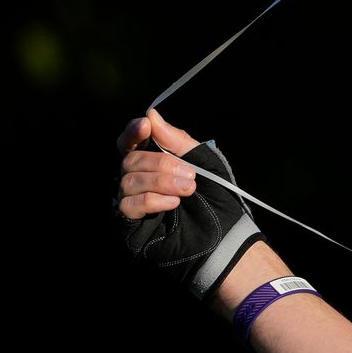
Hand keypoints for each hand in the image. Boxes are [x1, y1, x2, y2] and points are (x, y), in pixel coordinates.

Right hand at [116, 110, 260, 296]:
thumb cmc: (217, 198)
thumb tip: (151, 114)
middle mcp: (138, 181)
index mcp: (153, 162)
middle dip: (161, 164)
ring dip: (160, 182)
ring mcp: (132, 203)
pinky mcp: (130, 226)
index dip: (133, 132)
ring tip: (188, 190)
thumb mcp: (203, 162)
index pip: (130, 143)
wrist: (225, 238)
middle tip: (190, 176)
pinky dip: (151, 200)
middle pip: (130, 160)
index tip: (145, 126)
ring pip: (127, 181)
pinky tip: (173, 204)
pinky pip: (127, 205)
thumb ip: (176, 140)